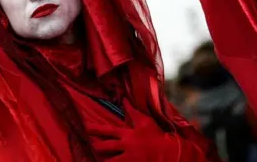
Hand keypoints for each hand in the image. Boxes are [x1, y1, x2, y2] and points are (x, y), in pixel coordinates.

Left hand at [89, 101, 205, 160]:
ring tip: (96, 160)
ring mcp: (128, 159)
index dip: (95, 129)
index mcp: (127, 134)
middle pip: (104, 147)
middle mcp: (125, 147)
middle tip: (90, 146)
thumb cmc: (158, 135)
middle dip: (96, 147)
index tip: (86, 128)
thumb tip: (123, 99)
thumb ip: (132, 111)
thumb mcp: (145, 121)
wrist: (170, 153)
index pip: (107, 130)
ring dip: (103, 161)